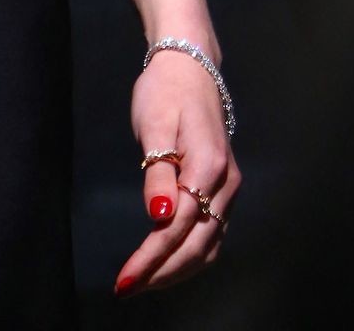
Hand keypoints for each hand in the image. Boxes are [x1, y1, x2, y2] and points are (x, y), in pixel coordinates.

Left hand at [113, 49, 240, 294]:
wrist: (189, 65)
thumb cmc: (166, 90)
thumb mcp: (155, 124)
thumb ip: (158, 171)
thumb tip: (161, 218)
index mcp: (210, 166)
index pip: (179, 226)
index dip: (151, 257)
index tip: (124, 279)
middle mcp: (227, 184)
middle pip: (198, 245)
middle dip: (162, 272)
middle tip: (126, 288)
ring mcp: (228, 189)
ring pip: (208, 245)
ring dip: (176, 270)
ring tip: (141, 283)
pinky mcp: (222, 189)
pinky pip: (210, 234)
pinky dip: (188, 255)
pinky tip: (165, 263)